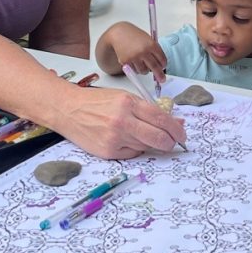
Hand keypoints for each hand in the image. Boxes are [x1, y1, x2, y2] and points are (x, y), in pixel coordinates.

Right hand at [58, 85, 184, 159]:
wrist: (68, 110)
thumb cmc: (98, 102)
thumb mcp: (125, 97)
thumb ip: (149, 109)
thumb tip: (175, 121)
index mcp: (129, 104)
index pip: (162, 119)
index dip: (177, 129)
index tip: (182, 133)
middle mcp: (122, 122)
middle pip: (159, 139)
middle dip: (171, 142)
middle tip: (174, 141)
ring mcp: (114, 139)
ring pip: (146, 147)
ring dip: (151, 144)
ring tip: (142, 134)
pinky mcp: (108, 153)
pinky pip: (132, 154)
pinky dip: (135, 149)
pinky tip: (127, 140)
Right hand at [104, 22, 167, 83]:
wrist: (119, 33)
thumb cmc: (134, 35)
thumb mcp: (148, 39)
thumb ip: (155, 51)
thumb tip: (160, 64)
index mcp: (152, 45)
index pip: (162, 59)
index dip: (164, 65)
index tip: (163, 67)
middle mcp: (144, 52)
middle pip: (155, 67)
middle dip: (159, 75)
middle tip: (162, 79)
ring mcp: (134, 57)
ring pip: (144, 71)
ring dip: (145, 70)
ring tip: (142, 62)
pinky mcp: (126, 62)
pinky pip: (134, 71)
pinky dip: (136, 68)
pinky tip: (134, 60)